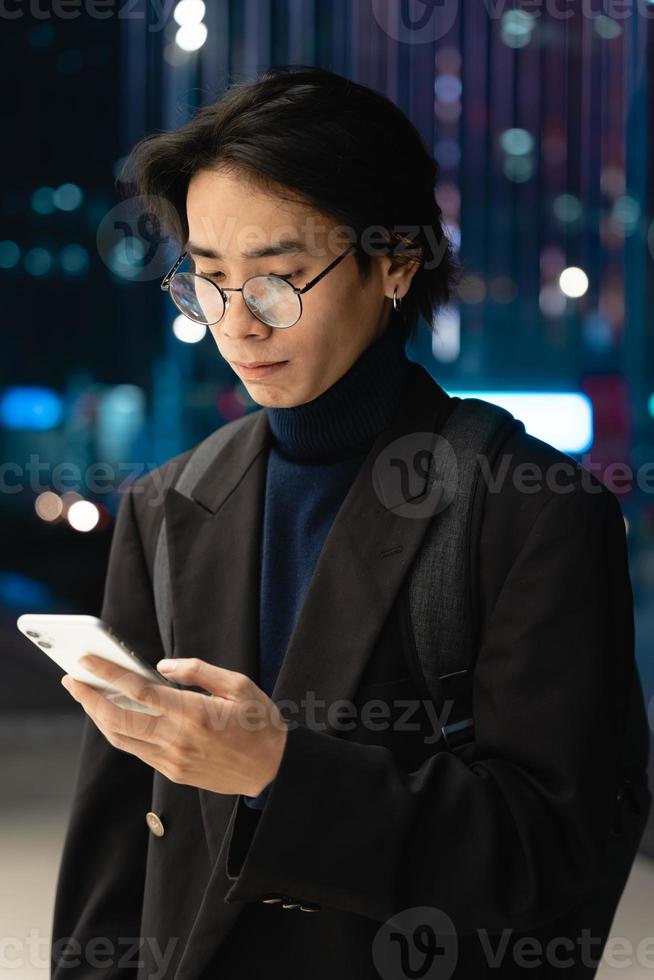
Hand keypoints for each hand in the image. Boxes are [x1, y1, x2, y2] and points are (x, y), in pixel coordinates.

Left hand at [61, 655, 287, 796]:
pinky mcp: (176, 773)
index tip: (86, 660)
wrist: (274, 770)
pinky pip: (138, 752)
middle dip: (90, 698)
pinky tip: (114, 718)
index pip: (138, 690)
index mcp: (194, 713)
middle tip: (71, 679)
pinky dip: (120, 733)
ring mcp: (174, 760)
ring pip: (123, 739)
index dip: (107, 673)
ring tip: (86, 697)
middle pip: (119, 718)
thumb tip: (161, 666)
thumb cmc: (260, 722)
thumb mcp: (239, 684)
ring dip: (99, 717)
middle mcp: (178, 739)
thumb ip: (198, 671)